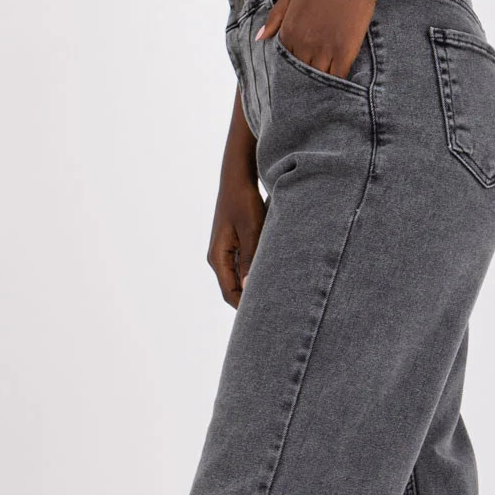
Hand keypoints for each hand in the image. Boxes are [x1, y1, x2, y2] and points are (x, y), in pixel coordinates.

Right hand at [208, 167, 265, 307]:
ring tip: (276, 295)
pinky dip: (255, 272)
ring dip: (254, 286)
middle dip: (251, 301)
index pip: (230, 293)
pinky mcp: (234, 244)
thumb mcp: (251, 230)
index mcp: (218, 257)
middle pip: (233, 289)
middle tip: (274, 311)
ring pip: (239, 278)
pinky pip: (243, 266)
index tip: (265, 316)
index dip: (245, 308)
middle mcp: (219, 257)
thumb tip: (249, 287)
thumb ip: (250, 259)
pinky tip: (272, 274)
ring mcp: (226, 251)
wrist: (237, 177)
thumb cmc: (244, 201)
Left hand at [254, 0, 380, 80]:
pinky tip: (339, 84)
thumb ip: (274, 17)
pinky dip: (337, 82)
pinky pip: (338, 76)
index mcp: (289, 31)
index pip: (284, 61)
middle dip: (304, 78)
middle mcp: (303, 43)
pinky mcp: (345, 51)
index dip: (290, 67)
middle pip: (300, 73)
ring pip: (318, 78)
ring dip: (320, 83)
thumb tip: (259, 39)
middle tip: (309, 82)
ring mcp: (324, 48)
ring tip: (323, 88)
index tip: (296, 70)